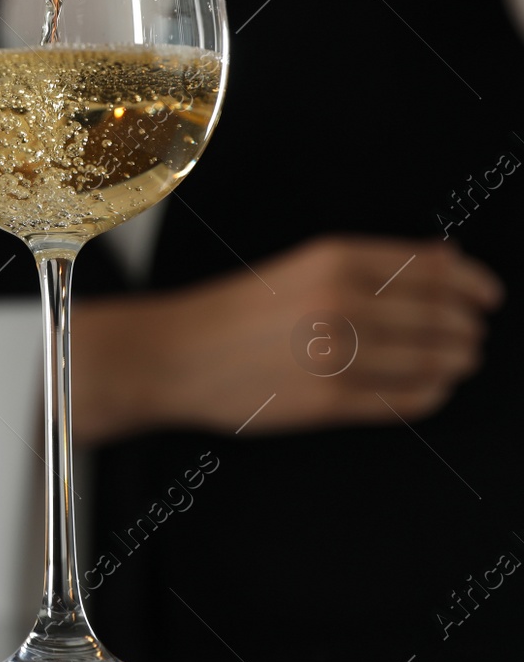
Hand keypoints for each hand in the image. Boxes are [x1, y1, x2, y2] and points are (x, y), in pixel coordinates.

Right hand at [71, 235, 501, 443]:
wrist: (174, 355)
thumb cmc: (233, 312)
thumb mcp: (300, 267)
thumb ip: (373, 263)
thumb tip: (449, 259)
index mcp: (331, 260)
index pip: (431, 270)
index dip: (472, 285)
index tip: (488, 297)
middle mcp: (338, 303)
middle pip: (440, 317)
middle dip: (466, 329)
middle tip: (472, 336)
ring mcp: (335, 355)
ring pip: (431, 360)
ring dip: (456, 362)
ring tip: (458, 362)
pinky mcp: (328, 402)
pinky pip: (405, 401)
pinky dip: (431, 395)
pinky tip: (432, 390)